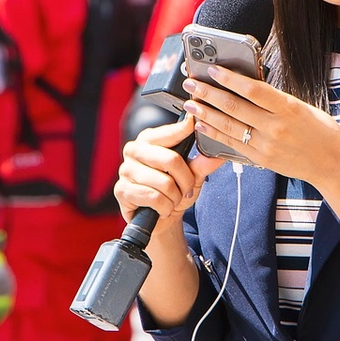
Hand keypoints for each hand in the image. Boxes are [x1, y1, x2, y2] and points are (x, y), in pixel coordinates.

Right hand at [115, 115, 219, 235]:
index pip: (170, 132)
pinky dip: (165, 207)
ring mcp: (126, 170)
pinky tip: (161, 207)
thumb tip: (217, 155)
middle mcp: (134, 150)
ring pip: (164, 183)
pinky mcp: (122, 190)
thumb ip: (203, 164)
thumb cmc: (174, 191)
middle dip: (186, 181)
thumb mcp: (192, 176)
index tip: (194, 122)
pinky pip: (154, 198)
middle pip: (171, 160)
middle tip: (186, 190)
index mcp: (149, 140)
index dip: (184, 128)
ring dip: (175, 197)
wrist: (160, 218)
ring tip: (172, 200)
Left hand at [181, 65, 339, 186]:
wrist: (333, 163)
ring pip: (229, 127)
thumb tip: (244, 86)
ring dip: (206, 113)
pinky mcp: (261, 159)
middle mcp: (276, 127)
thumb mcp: (301, 106)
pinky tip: (202, 124)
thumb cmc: (320, 130)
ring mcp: (266, 146)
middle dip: (209, 94)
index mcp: (288, 108)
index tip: (213, 69)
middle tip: (192, 83)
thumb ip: (274, 99)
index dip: (230, 79)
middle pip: (235, 108)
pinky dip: (214, 134)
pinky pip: (232, 145)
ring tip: (190, 102)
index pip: (253, 90)